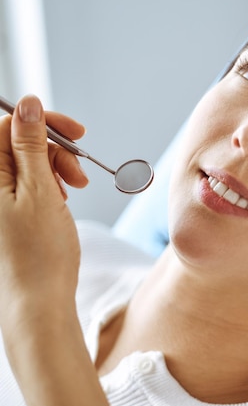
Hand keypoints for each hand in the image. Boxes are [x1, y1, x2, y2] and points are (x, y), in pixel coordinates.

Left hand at [0, 95, 87, 333]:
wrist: (39, 301)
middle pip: (19, 143)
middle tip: (80, 174)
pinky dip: (51, 186)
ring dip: (57, 169)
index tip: (78, 133)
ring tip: (74, 192)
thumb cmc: (39, 254)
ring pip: (28, 163)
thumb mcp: (40, 191)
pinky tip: (62, 201)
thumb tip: (29, 104)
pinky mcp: (9, 211)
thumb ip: (31, 144)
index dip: (45, 123)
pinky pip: (28, 183)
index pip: (9, 126)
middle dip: (55, 151)